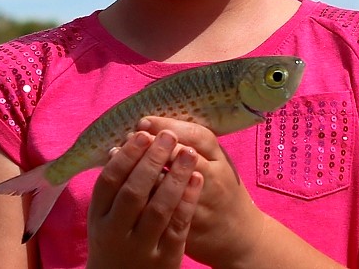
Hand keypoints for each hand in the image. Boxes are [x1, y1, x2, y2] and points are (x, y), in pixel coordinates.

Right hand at [87, 130, 203, 268]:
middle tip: (167, 135)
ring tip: (189, 152)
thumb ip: (113, 188)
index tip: (143, 134)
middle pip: (133, 192)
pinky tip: (197, 179)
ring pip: (159, 208)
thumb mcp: (104, 217)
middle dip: (151, 161)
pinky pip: (179, 226)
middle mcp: (116, 233)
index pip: (108, 181)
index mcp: (98, 218)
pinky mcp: (165, 258)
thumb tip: (124, 144)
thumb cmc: (114, 240)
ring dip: (175, 177)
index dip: (126, 156)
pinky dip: (188, 200)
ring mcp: (141, 247)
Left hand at [135, 117, 266, 267]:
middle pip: (179, 157)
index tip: (143, 122)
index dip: (167, 126)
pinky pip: (159, 212)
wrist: (240, 237)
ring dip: (139, 170)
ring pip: (165, 185)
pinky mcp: (188, 228)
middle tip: (128, 138)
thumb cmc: (225, 193)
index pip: (196, 135)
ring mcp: (201, 205)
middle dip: (150, 146)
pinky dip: (139, 198)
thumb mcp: (218, 163)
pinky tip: (121, 187)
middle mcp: (213, 179)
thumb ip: (194, 145)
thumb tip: (157, 126)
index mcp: (220, 159)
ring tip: (118, 156)